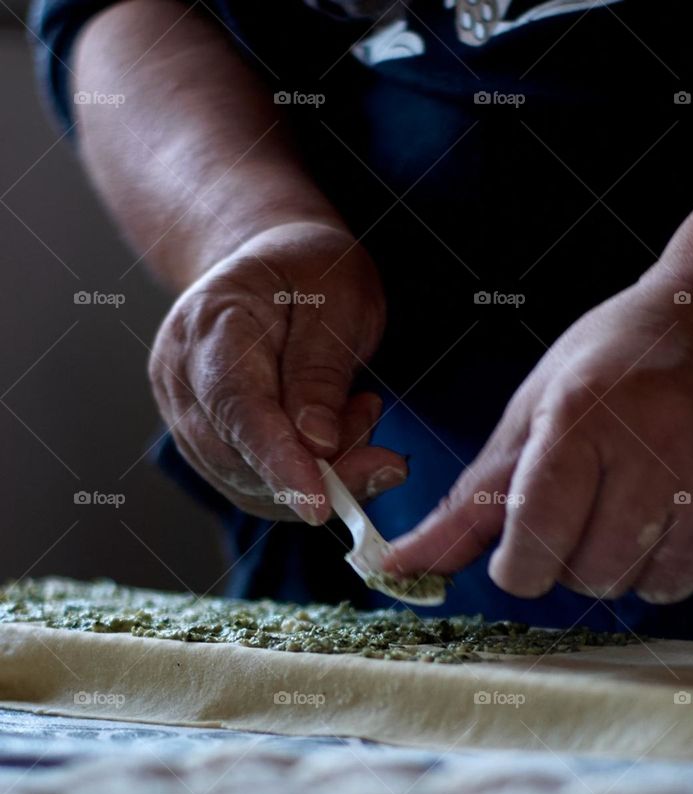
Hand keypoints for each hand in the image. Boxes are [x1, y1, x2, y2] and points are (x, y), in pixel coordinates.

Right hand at [149, 221, 404, 522]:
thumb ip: (322, 372)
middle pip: (238, 457)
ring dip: (316, 477)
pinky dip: (302, 481)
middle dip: (317, 476)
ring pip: (245, 483)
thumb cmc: (308, 271)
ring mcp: (183, 413)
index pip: (236, 408)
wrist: (269, 261)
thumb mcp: (338, 299)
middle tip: (385, 459)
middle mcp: (180, 375)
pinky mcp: (201, 441)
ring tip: (359, 416)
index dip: (278, 462)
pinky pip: (251, 487)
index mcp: (209, 323)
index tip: (320, 505)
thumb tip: (316, 445)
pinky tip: (336, 440)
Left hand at [384, 276, 692, 602]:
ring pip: (660, 588)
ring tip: (641, 509)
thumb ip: (469, 504)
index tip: (523, 547)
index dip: (518, 566)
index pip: (533, 543)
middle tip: (590, 511)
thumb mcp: (529, 418)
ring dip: (638, 567)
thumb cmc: (610, 369)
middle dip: (577, 562)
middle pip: (595, 575)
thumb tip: (400, 568)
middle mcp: (659, 442)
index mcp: (582, 417)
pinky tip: (689, 515)